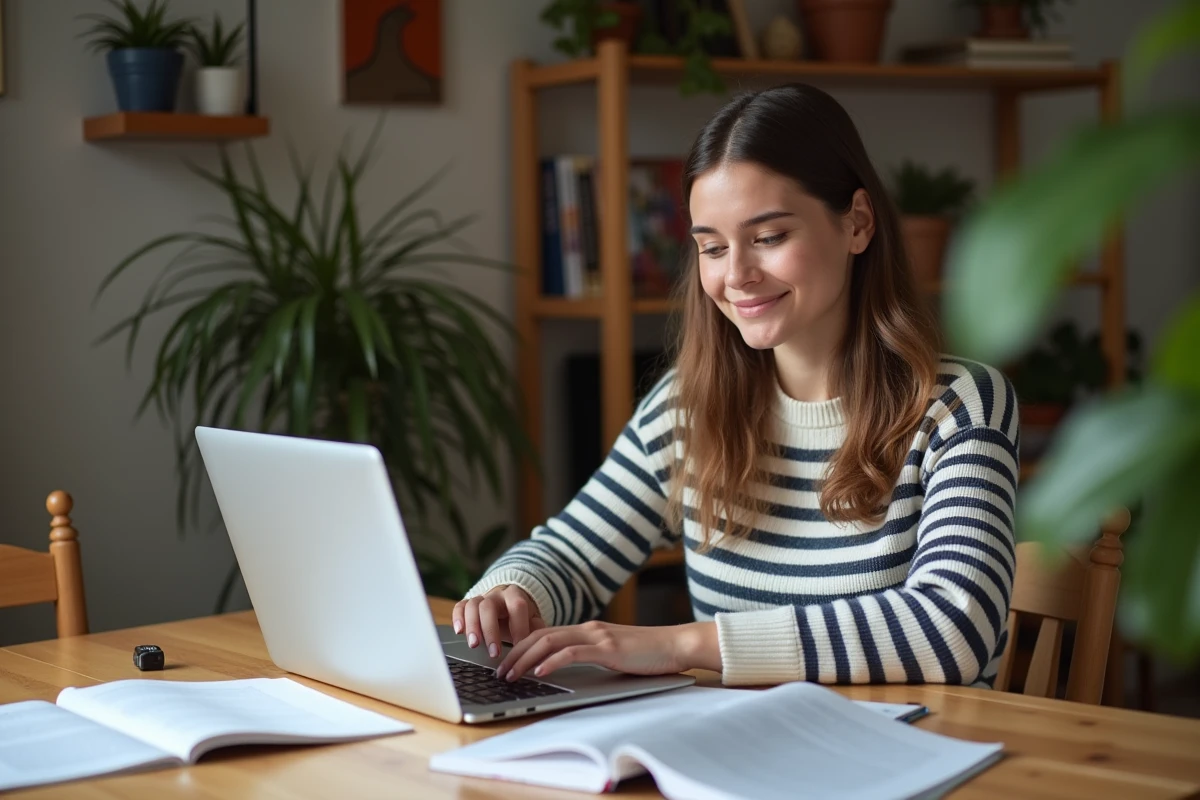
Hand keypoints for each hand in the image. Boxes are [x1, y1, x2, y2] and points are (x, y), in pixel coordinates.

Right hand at [452, 585, 545, 658]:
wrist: (508, 601)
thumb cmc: (521, 616)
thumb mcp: (532, 620)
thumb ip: (537, 630)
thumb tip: (544, 648)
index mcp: (516, 595)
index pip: (517, 606)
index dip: (518, 627)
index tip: (519, 648)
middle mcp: (496, 594)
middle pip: (489, 606)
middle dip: (491, 630)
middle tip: (494, 653)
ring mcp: (480, 598)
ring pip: (473, 606)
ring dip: (472, 626)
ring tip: (474, 645)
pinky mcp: (467, 603)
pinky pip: (459, 606)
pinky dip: (458, 618)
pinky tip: (459, 632)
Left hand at [496, 620, 709, 681]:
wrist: (676, 646)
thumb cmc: (647, 654)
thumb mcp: (612, 655)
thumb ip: (590, 657)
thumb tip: (565, 671)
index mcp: (587, 630)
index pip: (544, 634)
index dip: (520, 647)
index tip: (505, 663)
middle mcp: (588, 629)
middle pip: (540, 635)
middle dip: (515, 653)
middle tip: (499, 672)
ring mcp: (598, 636)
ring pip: (550, 641)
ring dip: (526, 659)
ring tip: (511, 674)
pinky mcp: (609, 648)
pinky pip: (573, 652)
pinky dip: (553, 661)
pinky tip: (541, 671)